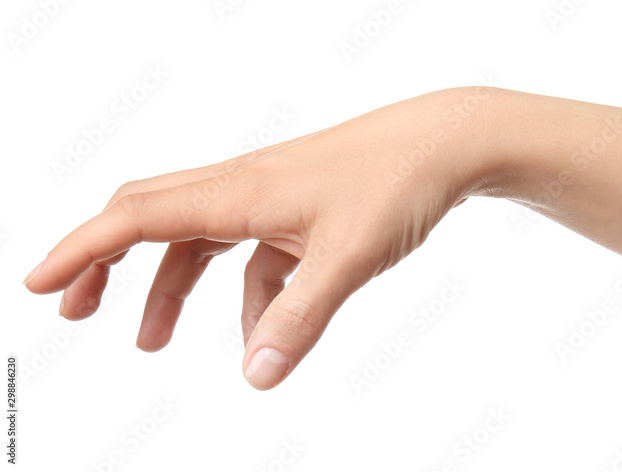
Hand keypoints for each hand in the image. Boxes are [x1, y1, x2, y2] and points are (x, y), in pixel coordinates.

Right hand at [23, 87, 502, 389]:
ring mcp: (271, 197)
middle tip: (74, 311)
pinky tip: (258, 335)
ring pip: (198, 239)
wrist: (446, 143)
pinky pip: (252, 254)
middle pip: (150, 218)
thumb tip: (254, 375)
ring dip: (168, 287)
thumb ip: (299, 317)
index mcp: (237, 191)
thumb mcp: (347, 259)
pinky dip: (242, 295)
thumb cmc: (397, 183)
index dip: (82, 250)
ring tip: (147, 342)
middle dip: (105, 264)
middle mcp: (243, 187)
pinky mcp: (300, 209)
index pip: (135, 216)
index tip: (40, 285)